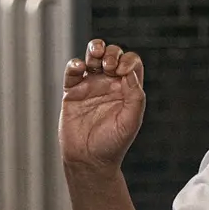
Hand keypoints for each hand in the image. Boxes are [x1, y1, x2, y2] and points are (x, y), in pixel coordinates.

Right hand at [62, 39, 145, 170]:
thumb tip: (131, 73)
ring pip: (92, 57)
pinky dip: (74, 65)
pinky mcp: (72, 92)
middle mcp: (109, 84)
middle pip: (112, 55)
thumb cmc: (112, 144)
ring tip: (95, 54)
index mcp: (127, 90)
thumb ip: (135, 97)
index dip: (128, 61)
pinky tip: (79, 67)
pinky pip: (72, 72)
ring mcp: (90, 86)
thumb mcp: (131, 121)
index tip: (122, 72)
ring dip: (95, 49)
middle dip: (112, 53)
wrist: (89, 160)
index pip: (131, 64)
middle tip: (109, 66)